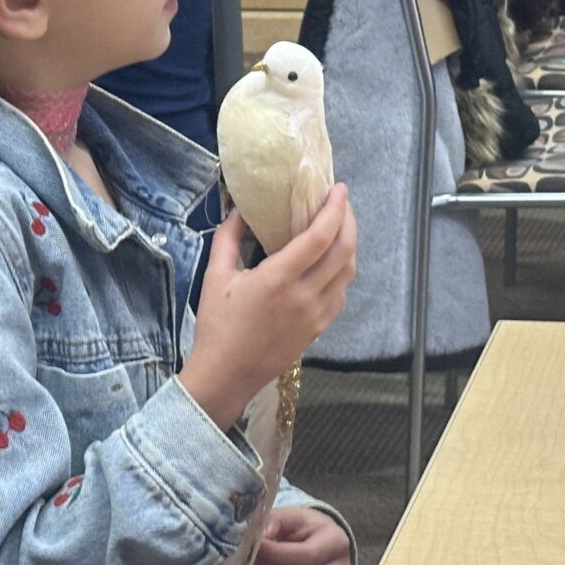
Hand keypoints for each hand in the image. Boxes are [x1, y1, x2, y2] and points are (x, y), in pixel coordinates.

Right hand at [180, 185, 356, 428]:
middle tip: (342, 203)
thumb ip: (229, 237)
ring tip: (339, 227)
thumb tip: (241, 208)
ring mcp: (316, 315)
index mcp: (278, 280)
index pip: (320, 237)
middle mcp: (304, 296)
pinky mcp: (319, 328)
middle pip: (344, 251)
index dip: (334, 209)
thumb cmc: (217, 325)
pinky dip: (342, 271)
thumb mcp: (215, 275)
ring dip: (349, 245)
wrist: (227, 374)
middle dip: (348, 221)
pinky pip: (340, 293)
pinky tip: (330, 261)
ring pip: (348, 273)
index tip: (338, 189)